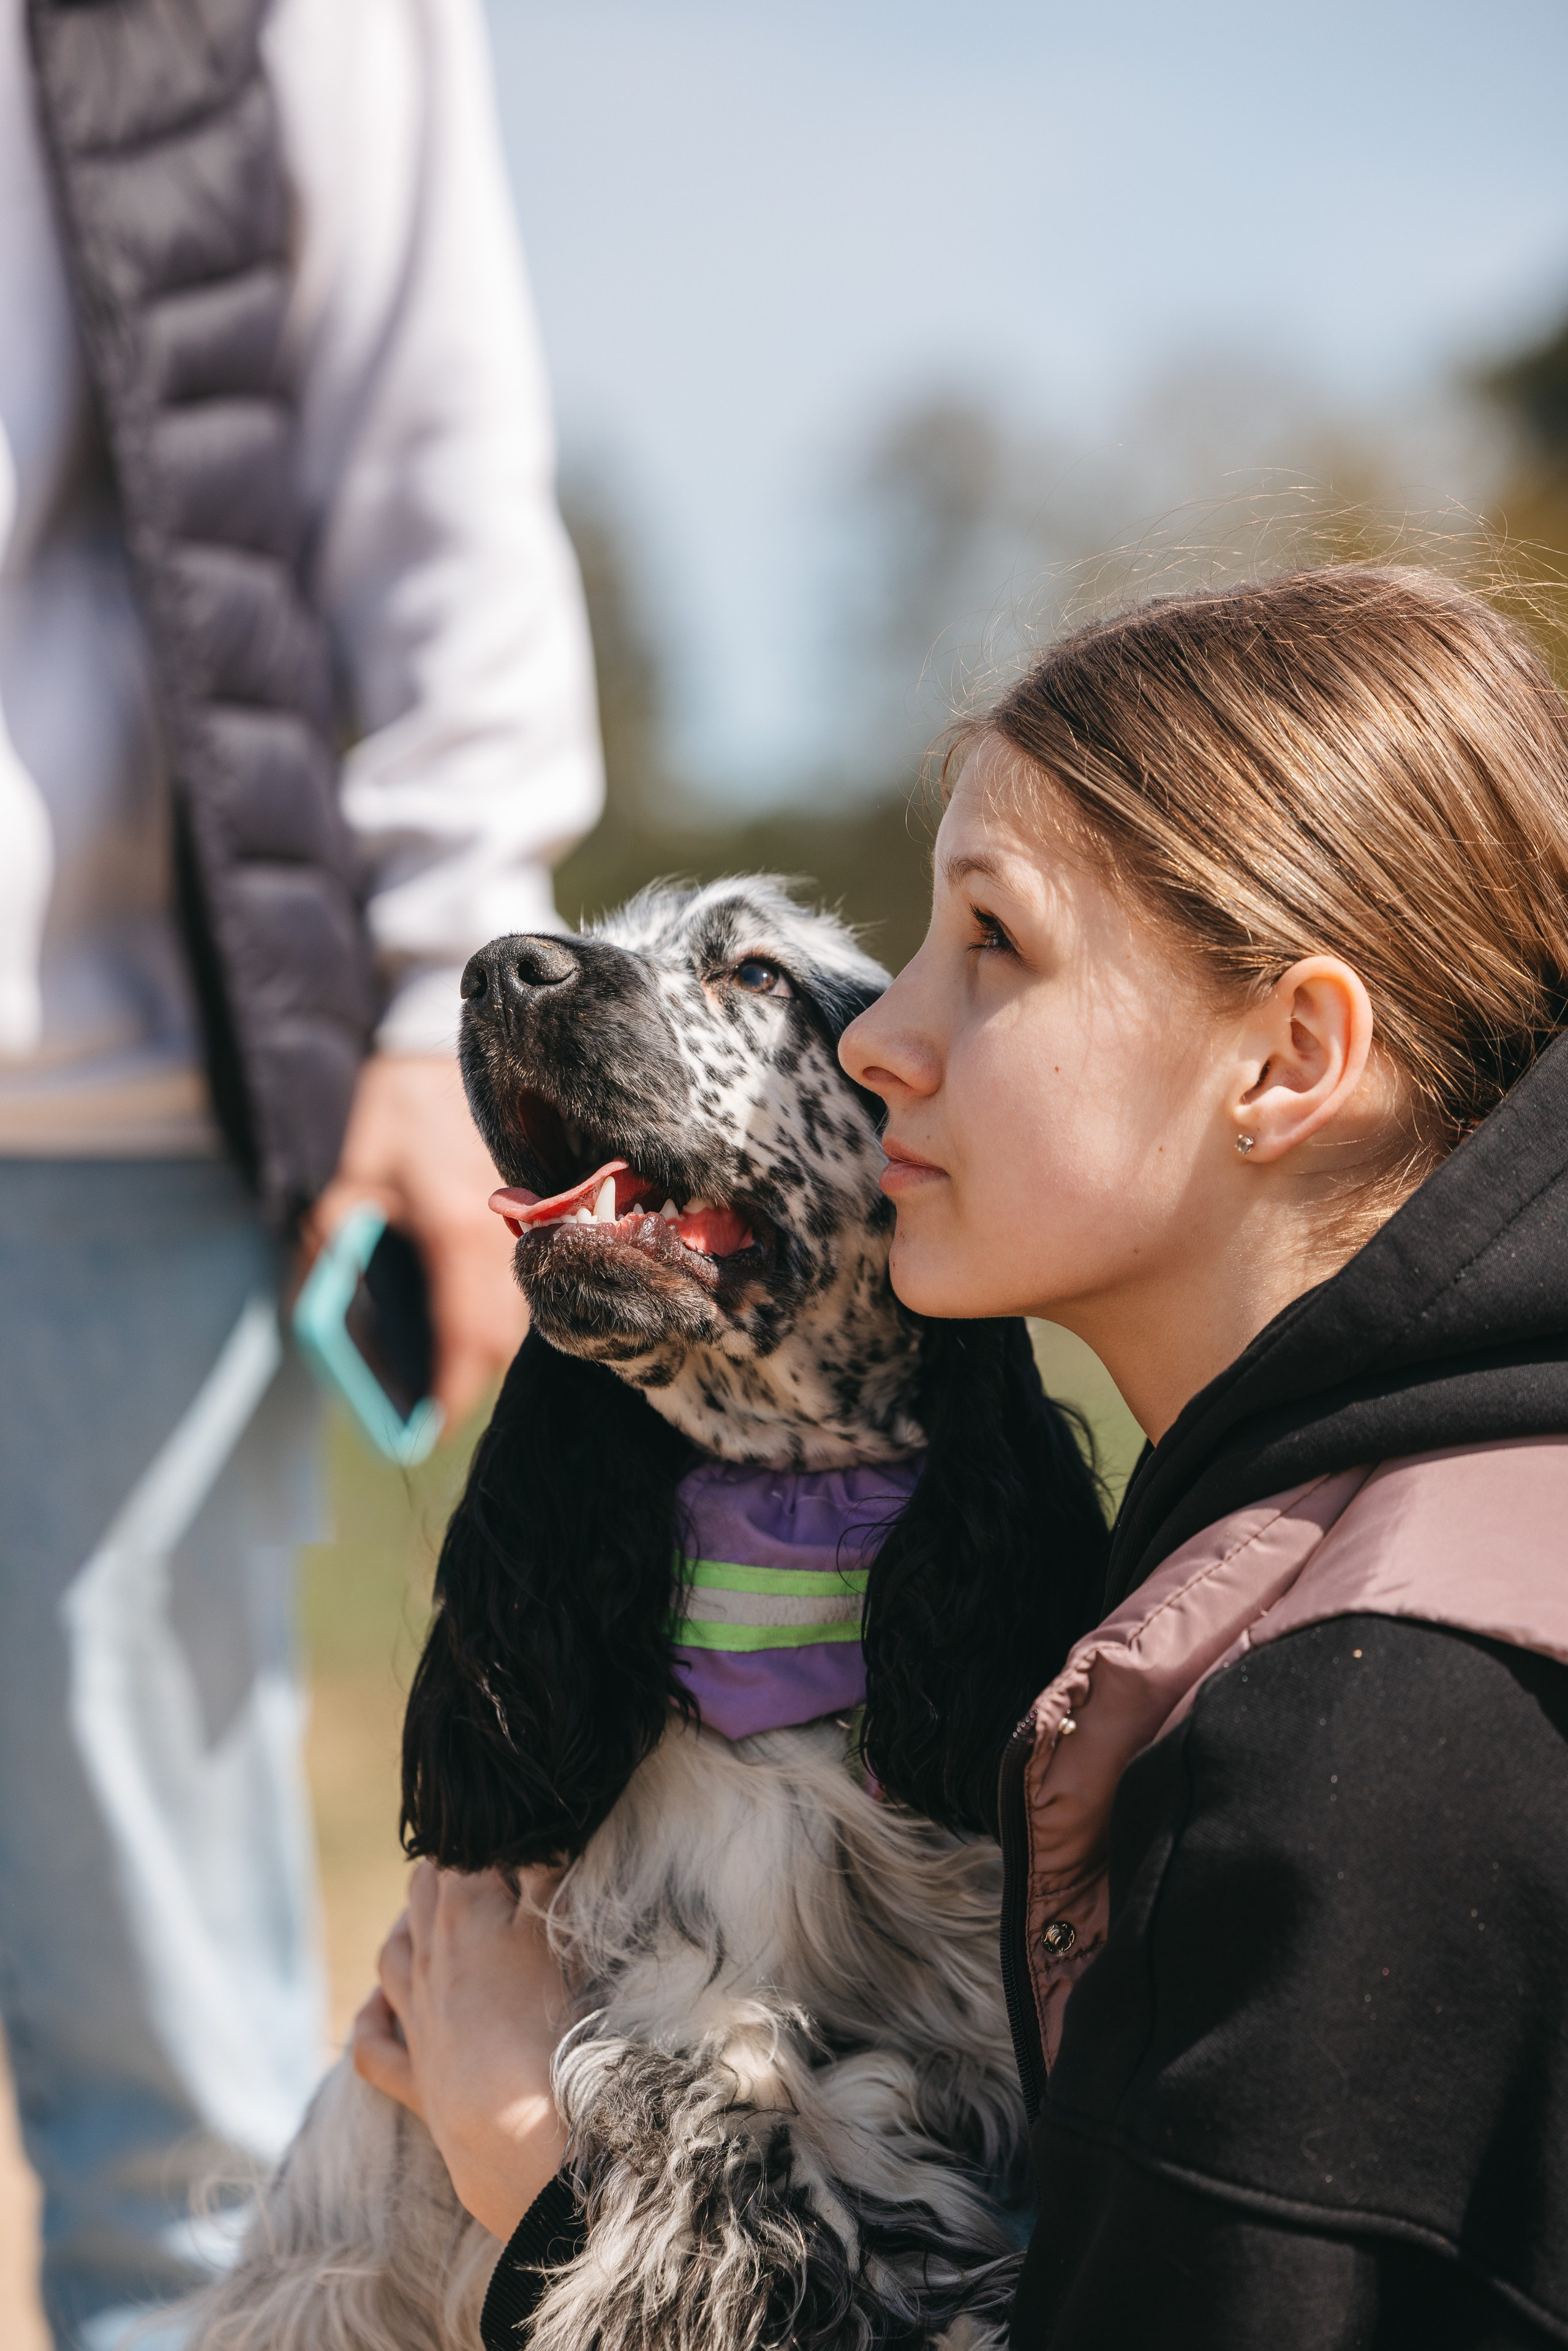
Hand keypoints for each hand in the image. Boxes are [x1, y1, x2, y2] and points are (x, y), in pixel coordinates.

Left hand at [310, 1053, 526, 1425]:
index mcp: (458, 1237)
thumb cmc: (392, 1111)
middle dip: (466, 1383)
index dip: (448, 1397)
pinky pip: (524, 1283)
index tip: (421, 1433)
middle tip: (427, 1411)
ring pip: (520, 1316)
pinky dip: (498, 1312)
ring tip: (443, 1372)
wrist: (438, 1043)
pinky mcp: (535, 1211)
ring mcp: (530, 1224)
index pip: (466, 1344)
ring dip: (485, 1349)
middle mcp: (504, 1238)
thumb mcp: (345, 1184)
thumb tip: (314, 1321)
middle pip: (500, 1341)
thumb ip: (328, 1255)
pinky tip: (466, 1316)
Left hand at [352, 1861, 569, 2240]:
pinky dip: (373, 2020)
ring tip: (423, 1915)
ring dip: (406, 1929)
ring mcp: (415, 2018)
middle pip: (420, 1894)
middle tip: (472, 1860)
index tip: (503, 1830)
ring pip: (393, 1957)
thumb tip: (536, 1831)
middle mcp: (427, 1958)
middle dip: (441, 1870)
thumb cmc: (546, 2015)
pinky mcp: (414, 2077)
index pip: (460, 1851)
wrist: (516, 2125)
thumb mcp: (557, 1928)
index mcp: (462, 1912)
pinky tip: (377, 2006)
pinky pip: (373, 2045)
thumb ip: (546, 1871)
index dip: (480, 1836)